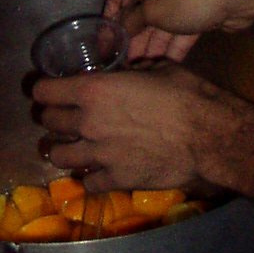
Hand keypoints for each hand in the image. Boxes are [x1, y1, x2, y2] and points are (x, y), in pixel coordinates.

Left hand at [33, 61, 242, 190]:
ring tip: (70, 147)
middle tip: (60, 117)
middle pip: (49, 122)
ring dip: (62, 149)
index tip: (49, 90)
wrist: (208, 136)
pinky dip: (90, 176)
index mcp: (95, 90)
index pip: (47, 90)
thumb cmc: (187, 94)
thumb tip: (122, 76)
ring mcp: (99, 154)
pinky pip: (88, 182)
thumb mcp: (156, 70)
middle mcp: (88, 122)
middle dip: (52, 117)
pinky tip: (97, 171)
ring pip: (60, 155)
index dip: (45, 88)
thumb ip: (128, 75)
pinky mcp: (115, 179)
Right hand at [104, 0, 253, 61]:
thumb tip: (115, 35)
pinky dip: (171, 48)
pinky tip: (162, 69)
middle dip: (131, 40)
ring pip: (159, 26)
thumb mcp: (152, 10)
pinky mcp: (196, 14)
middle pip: (138, 15)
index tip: (103, 46)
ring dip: (150, 47)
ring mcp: (179, 0)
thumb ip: (130, 23)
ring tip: (138, 72)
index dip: (109, 21)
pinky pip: (178, 33)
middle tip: (121, 65)